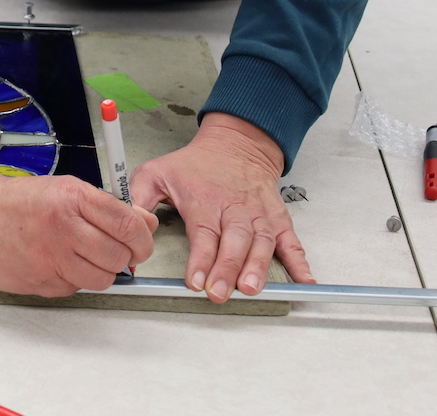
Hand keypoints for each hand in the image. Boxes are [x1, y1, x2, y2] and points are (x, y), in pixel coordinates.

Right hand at [0, 167, 157, 296]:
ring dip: (99, 272)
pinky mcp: (38, 282)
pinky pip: (74, 289)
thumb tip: (144, 223)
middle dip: (122, 257)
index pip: (129, 224)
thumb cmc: (13, 201)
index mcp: (72, 197)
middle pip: (120, 257)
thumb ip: (104, 206)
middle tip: (111, 251)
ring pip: (102, 280)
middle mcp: (63, 227)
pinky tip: (55, 263)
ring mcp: (50, 258)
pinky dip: (72, 280)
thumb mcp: (61, 189)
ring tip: (80, 257)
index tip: (141, 242)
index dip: (143, 238)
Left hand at [129, 112, 314, 302]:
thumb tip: (131, 223)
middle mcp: (234, 207)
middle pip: (233, 240)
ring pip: (261, 241)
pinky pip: (291, 241)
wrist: (235, 144)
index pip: (203, 233)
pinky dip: (300, 262)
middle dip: (227, 268)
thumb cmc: (194, 165)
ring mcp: (258, 213)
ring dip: (258, 266)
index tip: (196, 280)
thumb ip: (139, 198)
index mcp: (204, 200)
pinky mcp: (276, 218)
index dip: (201, 259)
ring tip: (251, 287)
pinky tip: (304, 282)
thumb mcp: (156, 172)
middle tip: (221, 292)